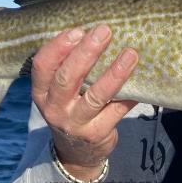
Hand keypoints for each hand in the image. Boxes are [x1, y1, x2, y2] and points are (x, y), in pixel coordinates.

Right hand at [30, 24, 137, 179]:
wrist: (76, 151)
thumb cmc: (71, 107)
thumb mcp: (59, 91)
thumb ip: (67, 66)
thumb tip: (93, 30)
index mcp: (41, 93)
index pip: (42, 66)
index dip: (58, 47)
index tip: (78, 30)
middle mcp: (55, 109)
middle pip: (67, 78)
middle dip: (86, 52)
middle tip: (104, 31)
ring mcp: (75, 123)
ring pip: (96, 96)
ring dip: (114, 73)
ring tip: (131, 53)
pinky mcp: (96, 134)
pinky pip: (116, 111)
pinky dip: (129, 95)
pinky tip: (140, 83)